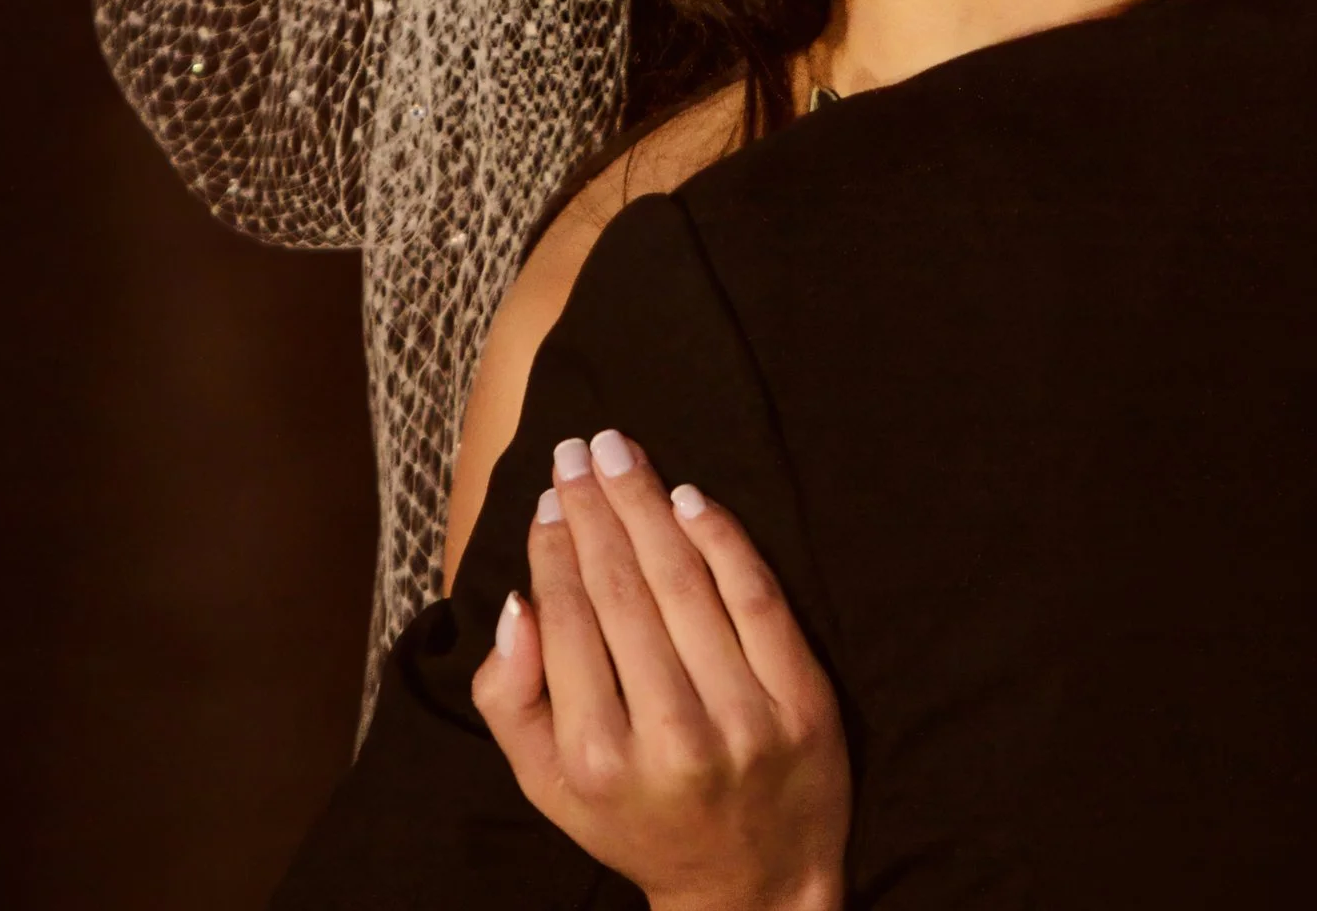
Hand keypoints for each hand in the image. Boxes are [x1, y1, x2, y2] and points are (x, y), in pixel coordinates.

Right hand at [472, 430, 850, 910]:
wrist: (754, 884)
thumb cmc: (637, 821)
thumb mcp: (551, 785)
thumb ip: (512, 700)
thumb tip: (515, 606)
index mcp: (598, 759)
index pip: (573, 623)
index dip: (557, 550)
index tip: (549, 499)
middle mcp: (672, 736)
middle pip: (626, 592)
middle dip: (597, 510)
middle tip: (579, 450)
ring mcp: (744, 716)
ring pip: (688, 584)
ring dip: (649, 506)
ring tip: (621, 455)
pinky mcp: (803, 700)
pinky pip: (757, 596)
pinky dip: (723, 539)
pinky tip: (690, 497)